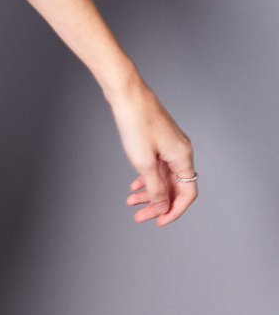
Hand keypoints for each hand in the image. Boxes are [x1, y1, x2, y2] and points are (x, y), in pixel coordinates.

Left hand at [106, 76, 197, 225]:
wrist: (126, 92)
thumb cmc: (136, 122)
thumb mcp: (144, 161)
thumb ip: (155, 187)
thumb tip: (163, 206)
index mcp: (183, 157)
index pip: (188, 193)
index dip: (175, 210)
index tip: (159, 222)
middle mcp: (181, 152)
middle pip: (175, 187)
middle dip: (157, 204)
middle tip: (140, 216)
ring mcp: (170, 145)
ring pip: (163, 177)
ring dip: (149, 192)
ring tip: (132, 202)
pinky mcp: (159, 139)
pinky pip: (157, 165)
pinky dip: (147, 177)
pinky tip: (135, 184)